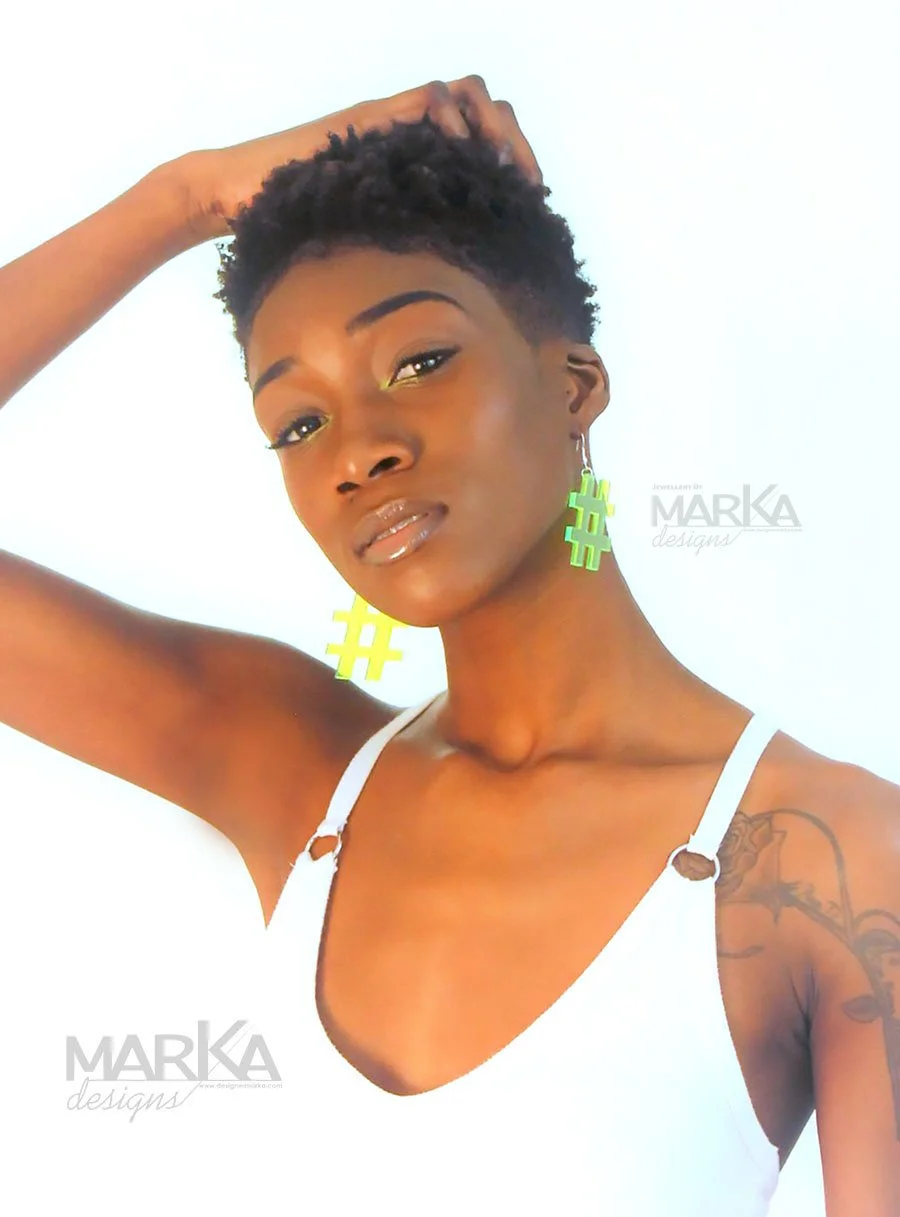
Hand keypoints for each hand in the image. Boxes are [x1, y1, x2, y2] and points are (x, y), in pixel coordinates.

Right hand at [180, 75, 542, 242]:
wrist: (242, 197)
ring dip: (494, 127)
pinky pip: (428, 100)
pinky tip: (458, 156)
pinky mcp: (371, 117)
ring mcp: (392, 119)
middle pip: (487, 109)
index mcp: (418, 161)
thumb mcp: (367, 248)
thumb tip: (446, 307)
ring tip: (501, 168)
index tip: (531, 205)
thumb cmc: (297, 234)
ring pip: (467, 93)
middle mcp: (410, 133)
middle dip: (517, 144)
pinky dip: (452, 121)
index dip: (515, 167)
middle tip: (527, 185)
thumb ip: (403, 254)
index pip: (484, 142)